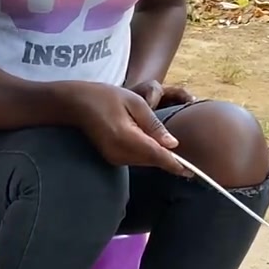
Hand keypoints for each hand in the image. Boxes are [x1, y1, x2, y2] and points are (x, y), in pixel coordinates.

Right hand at [63, 82, 190, 174]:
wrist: (76, 104)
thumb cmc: (106, 97)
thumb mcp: (135, 103)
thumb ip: (154, 125)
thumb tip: (173, 144)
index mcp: (126, 137)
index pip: (155, 155)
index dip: (175, 164)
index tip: (192, 171)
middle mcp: (119, 152)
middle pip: (151, 161)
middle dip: (170, 162)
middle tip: (191, 165)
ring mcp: (114, 157)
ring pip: (144, 162)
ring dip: (159, 159)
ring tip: (178, 158)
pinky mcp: (112, 158)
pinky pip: (136, 160)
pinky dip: (148, 156)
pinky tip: (157, 150)